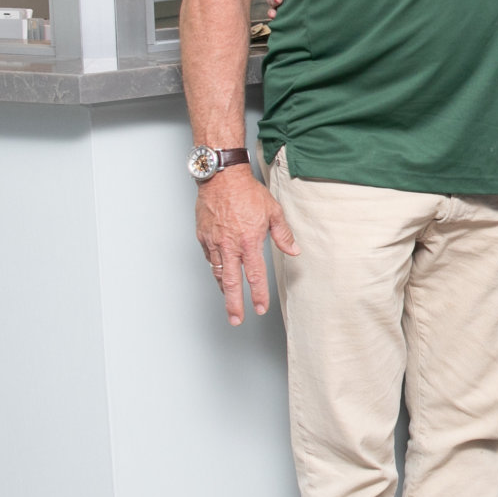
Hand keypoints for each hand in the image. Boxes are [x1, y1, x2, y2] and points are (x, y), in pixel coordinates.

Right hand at [196, 164, 298, 324]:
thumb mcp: (273, 211)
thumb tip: (294, 251)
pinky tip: (219, 272)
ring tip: (228, 301)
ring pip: (217, 272)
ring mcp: (214, 242)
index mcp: (249, 241)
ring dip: (223, 289)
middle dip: (233, 304)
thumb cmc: (247, 191)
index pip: (255, 275)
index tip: (259, 308)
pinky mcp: (203, 237)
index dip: (258, 294)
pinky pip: (209, 258)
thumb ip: (283, 234)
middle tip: (235, 319)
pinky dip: (215, 267)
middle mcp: (230, 246)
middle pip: (230, 282)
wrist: (221, 177)